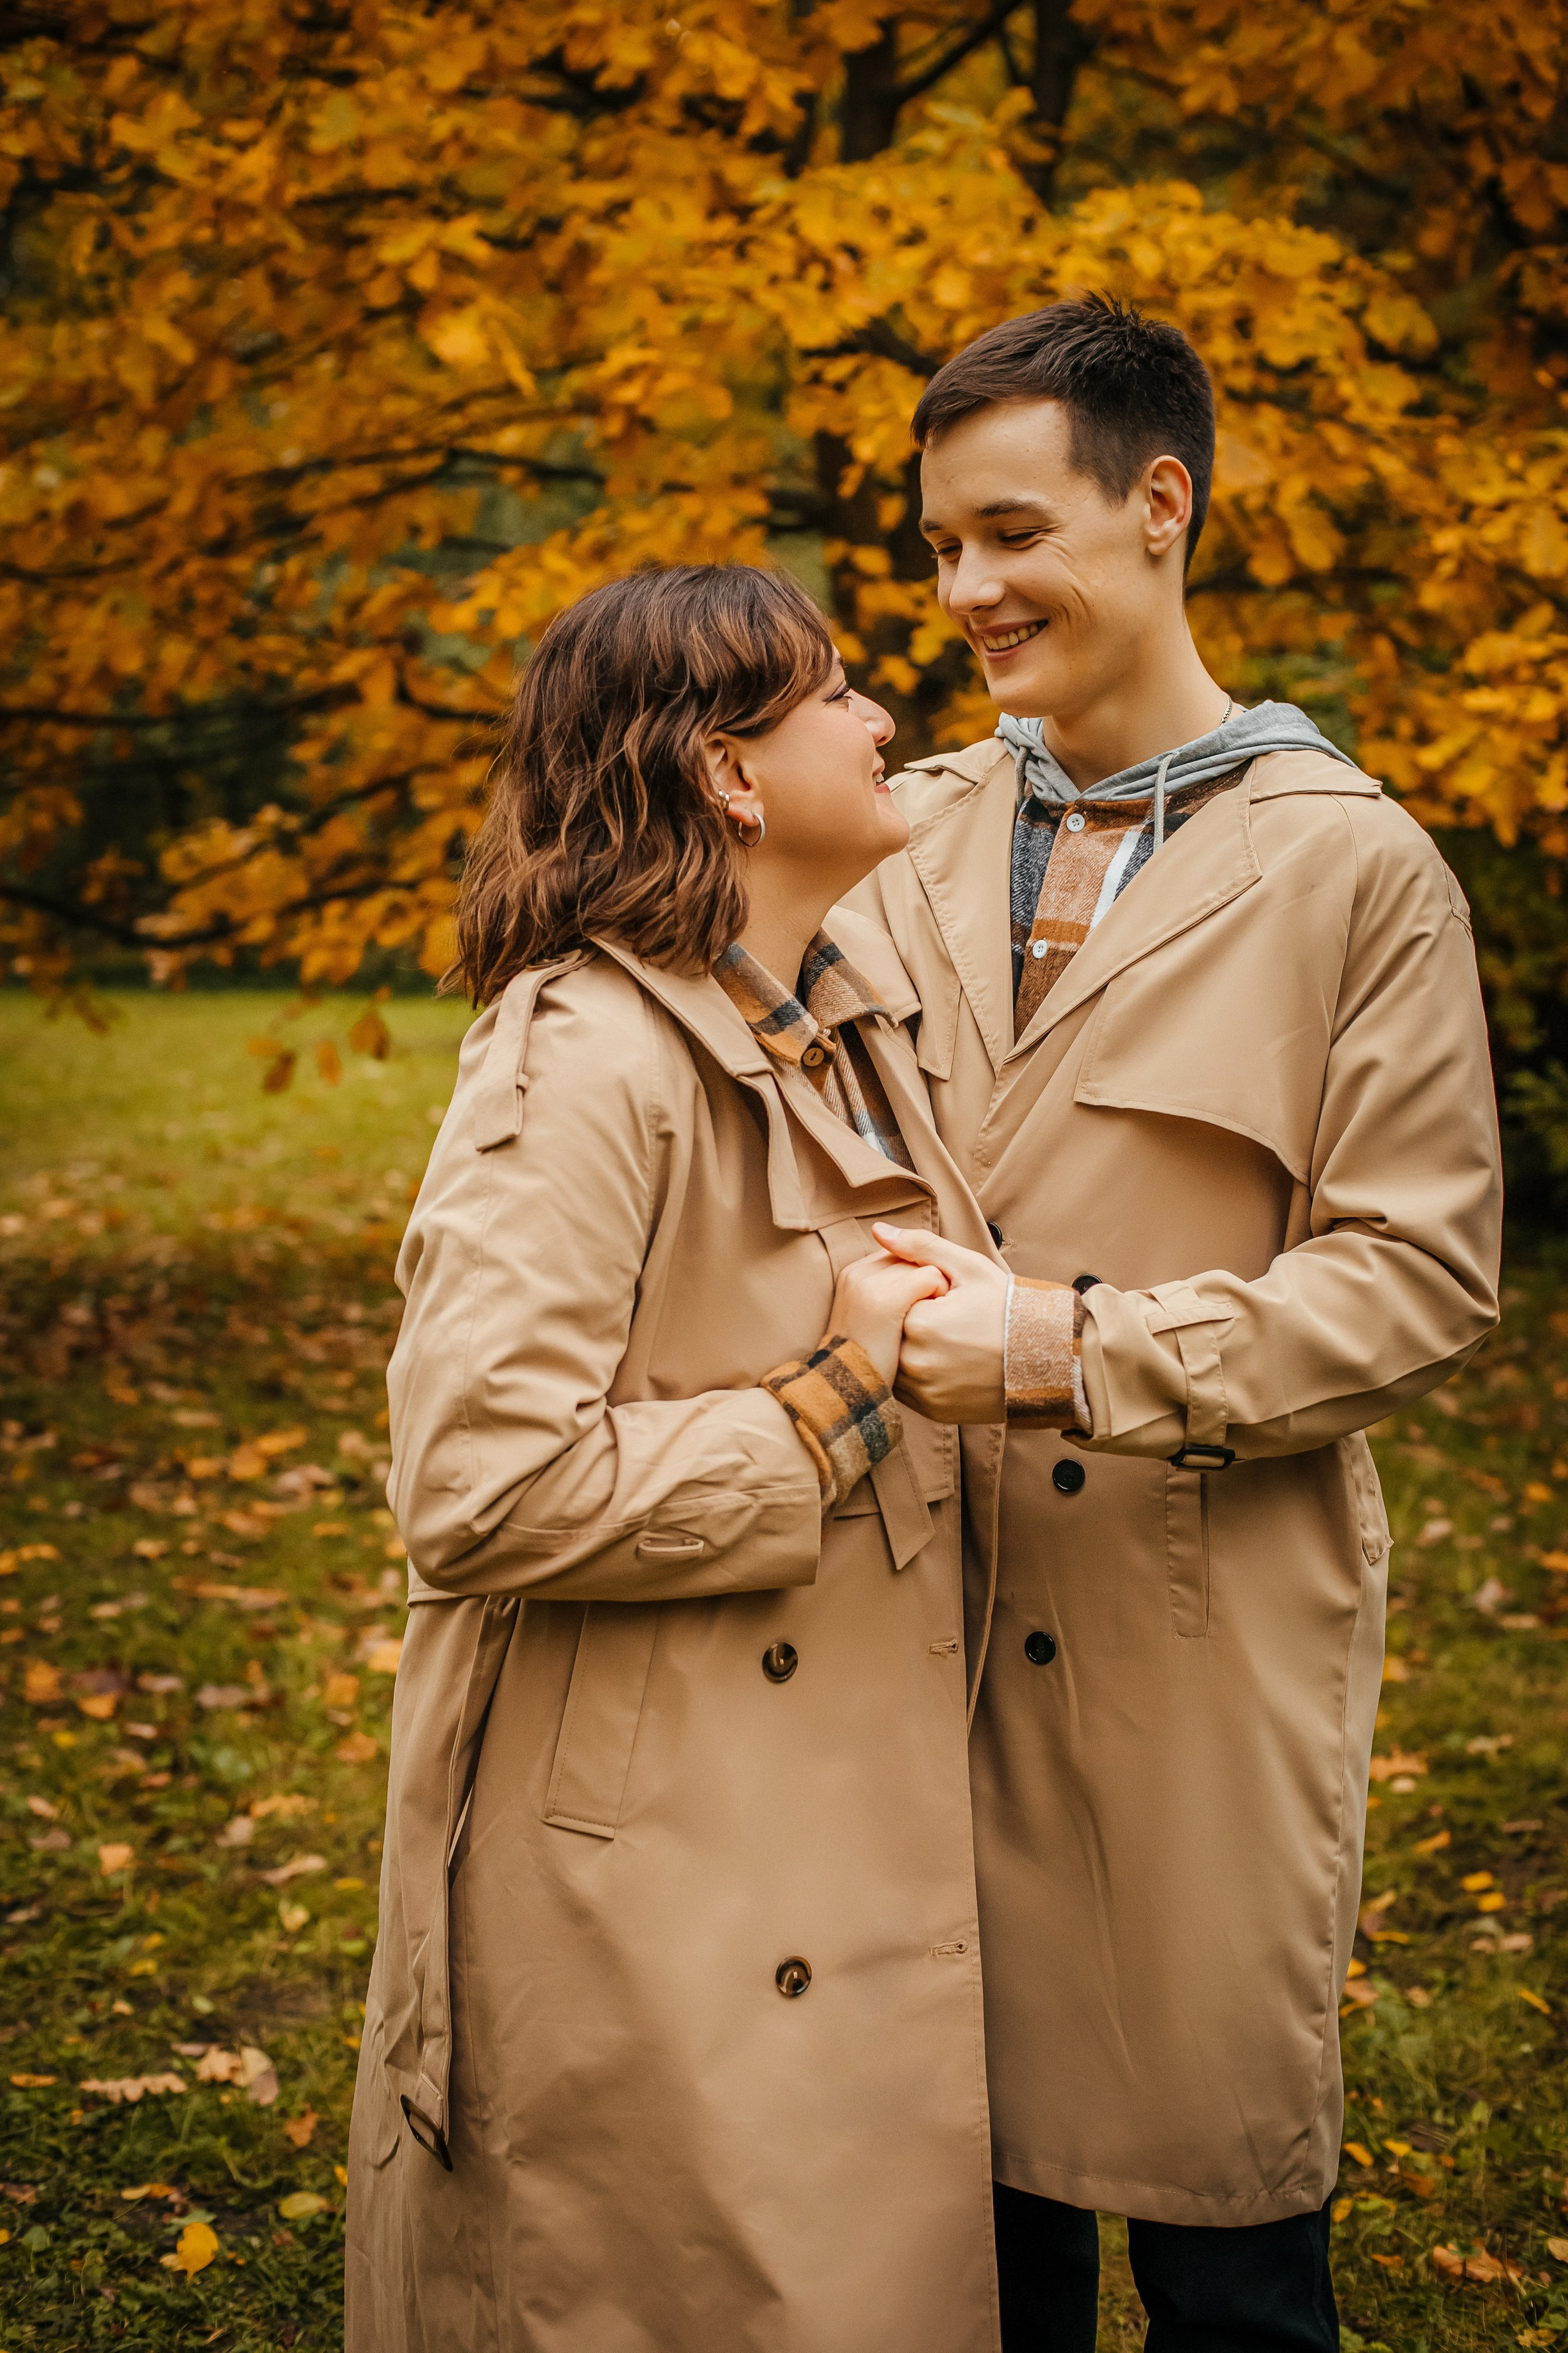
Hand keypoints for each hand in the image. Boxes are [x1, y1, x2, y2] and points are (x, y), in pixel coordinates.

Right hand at [828, 1251, 948, 1386]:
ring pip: (924, 1266)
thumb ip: (886, 1289)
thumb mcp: (872, 1316)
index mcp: (854, 1274)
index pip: (900, 1257)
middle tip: (924, 1319)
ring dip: (936, 1291)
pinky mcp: (889, 1299)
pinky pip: (930, 1278)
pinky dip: (940, 1297)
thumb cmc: (870, 1358)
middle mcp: (859, 1273)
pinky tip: (936, 1324)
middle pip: (912, 1259)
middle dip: (925, 1284)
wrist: (852, 1391)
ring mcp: (871, 1285)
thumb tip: (899, 1255)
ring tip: (928, 1324)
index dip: (915, 1282)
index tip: (913, 1312)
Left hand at [871, 1224, 1008, 1423]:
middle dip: (907, 1321)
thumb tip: (878, 1231)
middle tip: (947, 1320)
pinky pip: (907, 1389)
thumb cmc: (1009, 1308)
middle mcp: (915, 1362)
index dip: (914, 1295)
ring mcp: (923, 1391)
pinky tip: (946, 1361)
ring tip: (948, 1340)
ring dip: (907, 1349)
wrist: (1049, 1359)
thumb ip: (919, 1247)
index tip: (941, 1297)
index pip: (891, 1301)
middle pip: (888, 1333)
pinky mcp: (931, 1411)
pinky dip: (917, 1374)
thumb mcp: (968, 1268)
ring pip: (893, 1362)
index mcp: (919, 1323)